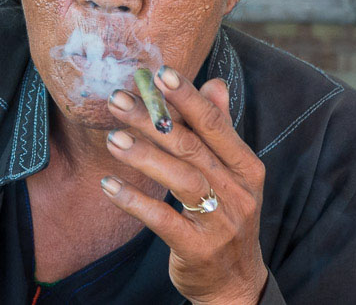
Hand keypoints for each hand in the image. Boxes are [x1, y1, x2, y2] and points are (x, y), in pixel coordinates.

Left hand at [104, 66, 267, 304]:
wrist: (235, 284)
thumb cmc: (226, 217)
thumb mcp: (233, 174)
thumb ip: (221, 129)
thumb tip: (215, 83)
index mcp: (246, 167)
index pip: (215, 124)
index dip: (187, 97)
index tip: (159, 73)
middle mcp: (238, 191)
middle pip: (191, 147)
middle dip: (152, 120)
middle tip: (118, 100)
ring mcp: (220, 221)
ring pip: (180, 179)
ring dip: (143, 155)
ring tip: (112, 138)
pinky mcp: (197, 248)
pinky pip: (162, 220)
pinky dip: (135, 201)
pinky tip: (109, 185)